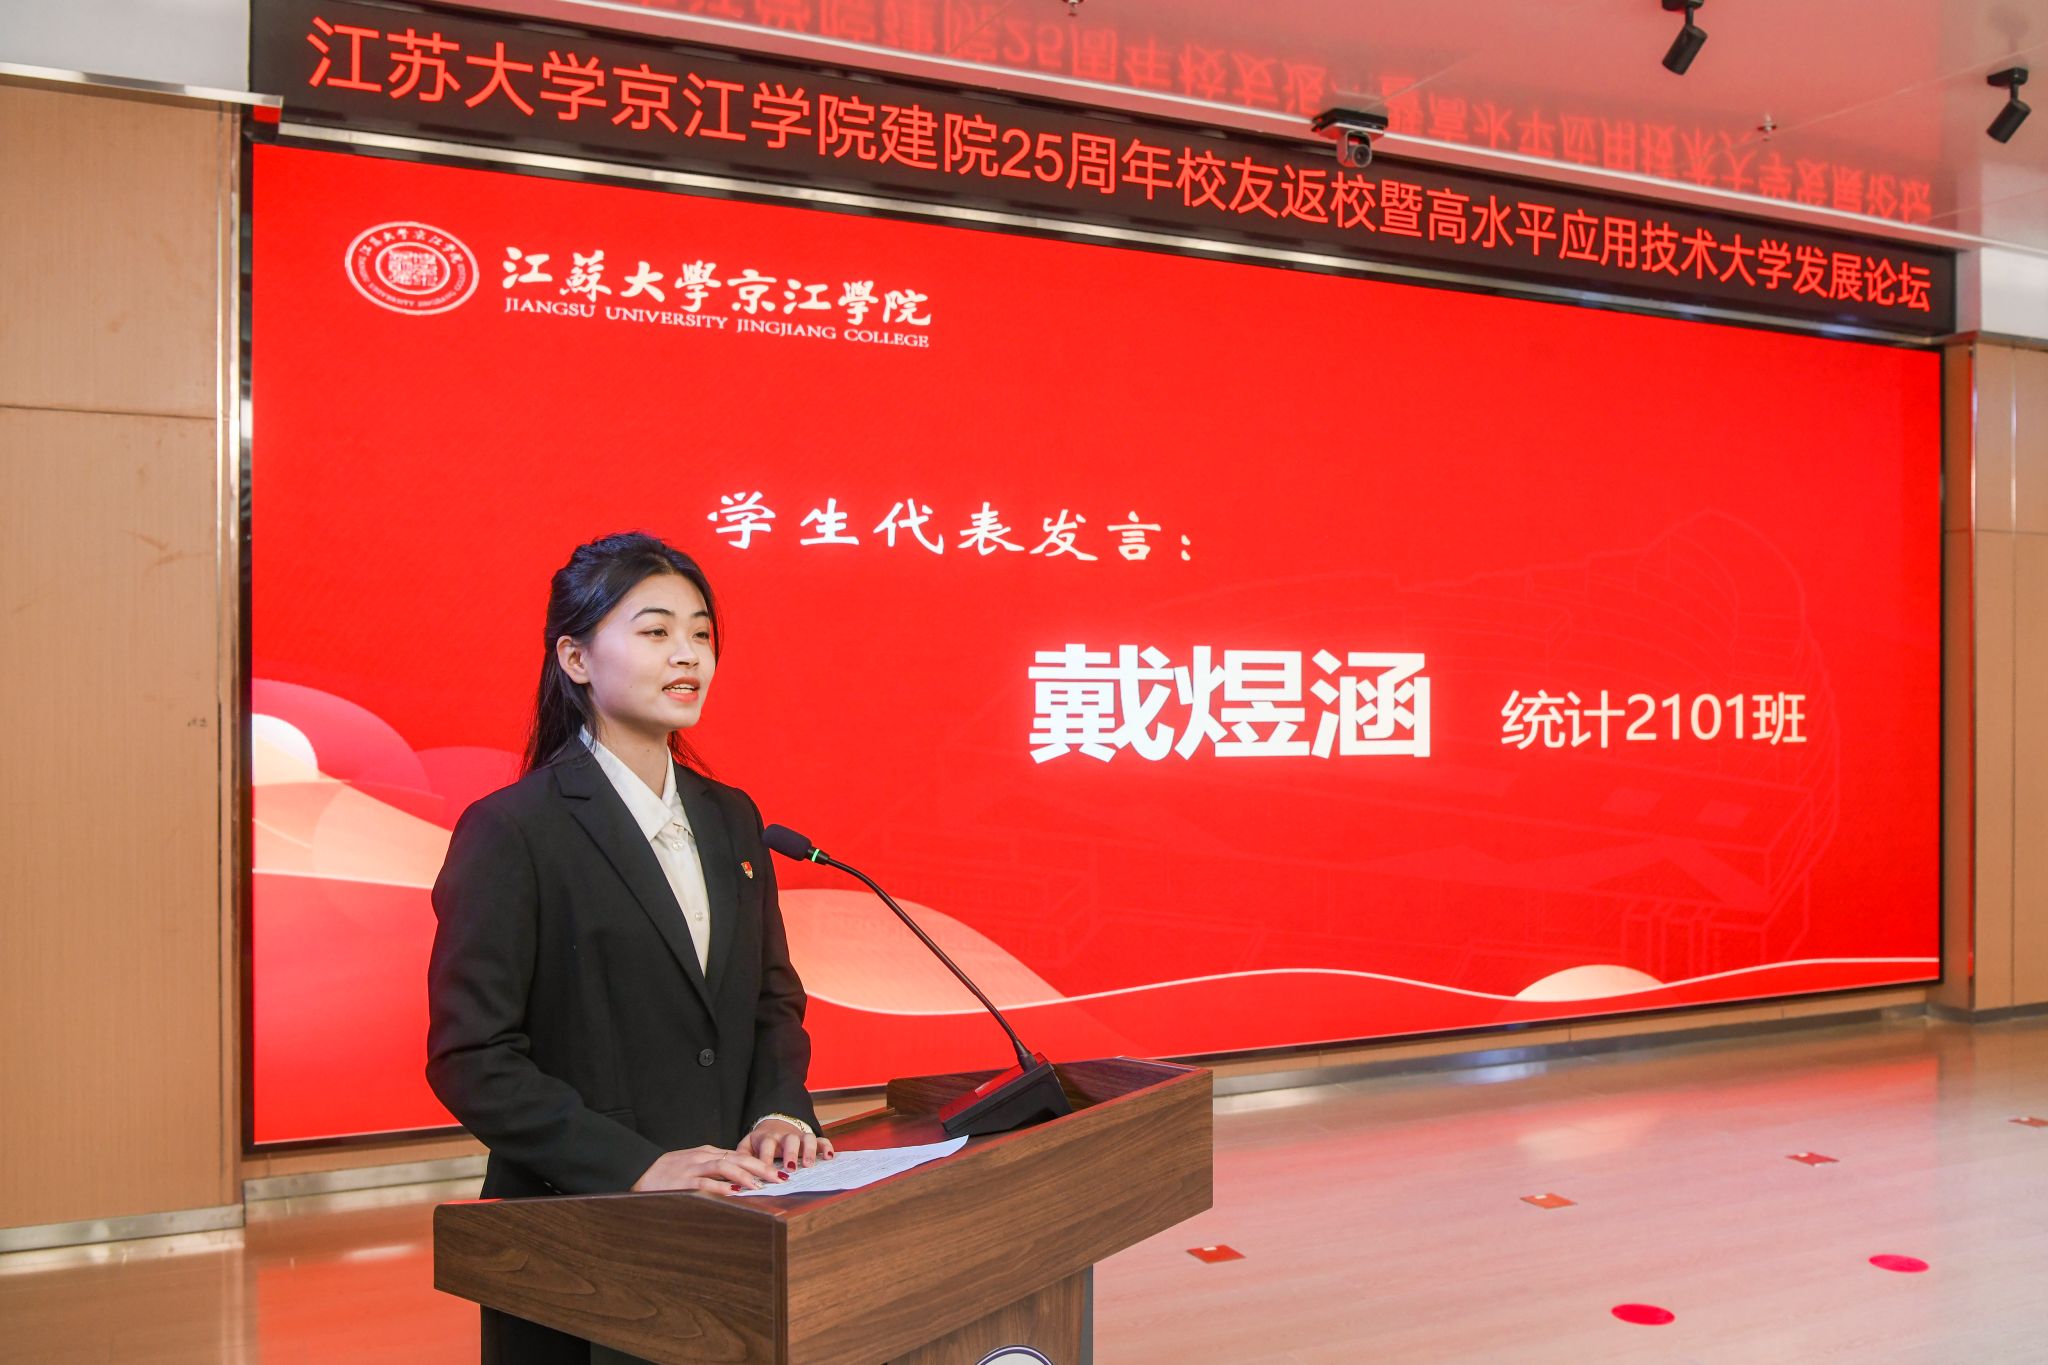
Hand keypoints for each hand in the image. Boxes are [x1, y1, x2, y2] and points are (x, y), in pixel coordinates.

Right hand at [630, 1144, 779, 1193]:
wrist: (638, 1171)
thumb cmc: (667, 1172)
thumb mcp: (693, 1164)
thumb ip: (713, 1168)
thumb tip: (737, 1179)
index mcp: (707, 1153)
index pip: (739, 1155)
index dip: (761, 1162)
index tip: (778, 1170)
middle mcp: (703, 1157)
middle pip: (738, 1158)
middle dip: (761, 1167)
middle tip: (781, 1176)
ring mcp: (693, 1168)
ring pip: (724, 1167)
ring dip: (745, 1176)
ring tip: (762, 1185)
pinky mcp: (682, 1181)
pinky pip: (705, 1183)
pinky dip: (720, 1187)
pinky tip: (734, 1193)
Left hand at [738, 1118, 835, 1169]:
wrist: (775, 1123)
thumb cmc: (760, 1141)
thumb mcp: (748, 1144)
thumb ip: (741, 1154)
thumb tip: (733, 1169)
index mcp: (767, 1138)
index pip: (766, 1146)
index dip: (766, 1159)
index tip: (765, 1174)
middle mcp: (784, 1135)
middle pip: (789, 1141)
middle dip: (790, 1154)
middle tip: (791, 1169)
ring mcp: (799, 1136)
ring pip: (807, 1138)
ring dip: (809, 1151)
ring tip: (809, 1166)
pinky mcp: (810, 1138)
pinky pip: (821, 1139)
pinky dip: (826, 1147)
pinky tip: (829, 1157)